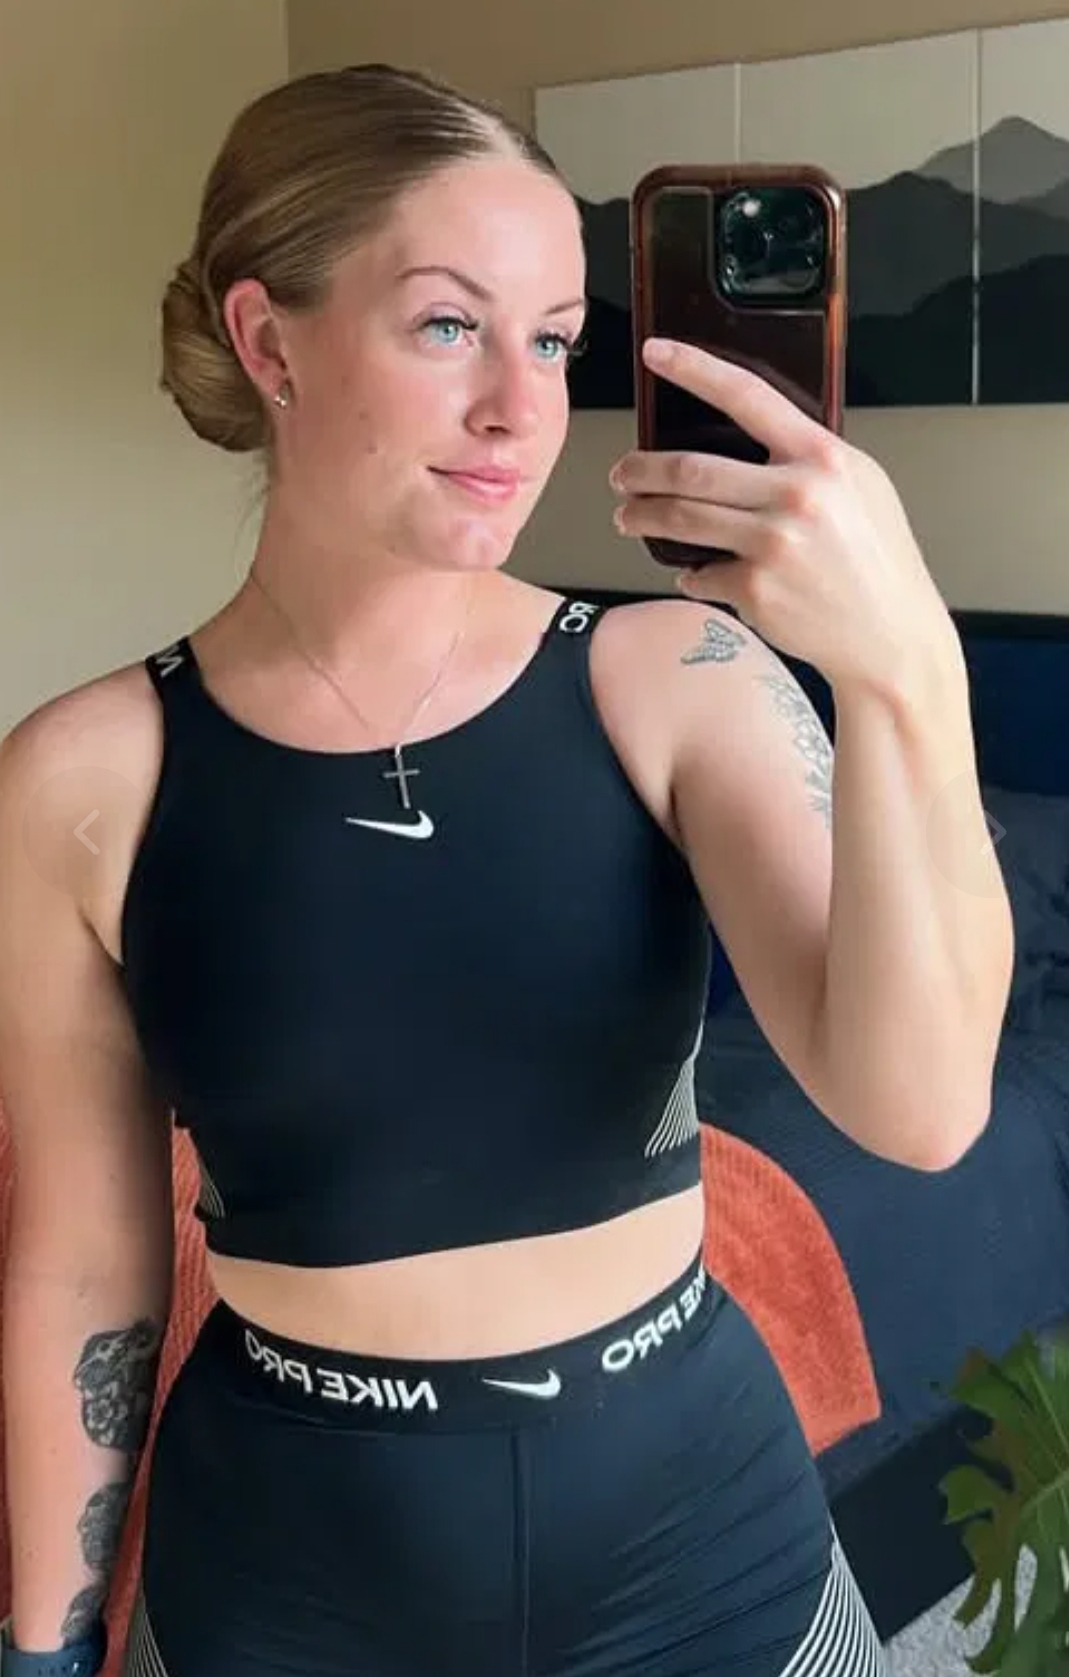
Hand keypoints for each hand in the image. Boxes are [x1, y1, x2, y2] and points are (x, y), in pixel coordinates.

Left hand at [609, 337, 958, 693]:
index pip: (747, 395)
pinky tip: (694, 573)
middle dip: (641, 471)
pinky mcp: (754, 590)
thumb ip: (809, 458)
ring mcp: (772, 544)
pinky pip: (699, 573)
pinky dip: (690, 573)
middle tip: (623, 474)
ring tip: (628, 517)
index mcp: (821, 457)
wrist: (890, 633)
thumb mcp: (861, 484)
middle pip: (691, 469)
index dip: (694, 369)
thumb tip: (750, 436)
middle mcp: (795, 495)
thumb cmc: (877, 557)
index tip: (655, 354)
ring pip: (680, 520)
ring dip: (642, 517)